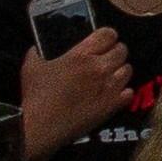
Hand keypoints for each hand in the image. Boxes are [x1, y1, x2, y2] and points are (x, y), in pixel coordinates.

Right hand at [19, 22, 135, 153]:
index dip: (107, 36)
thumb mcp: (32, 66)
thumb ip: (37, 52)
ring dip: (120, 71)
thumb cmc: (36, 95)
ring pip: (128, 70)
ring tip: (111, 76)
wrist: (41, 126)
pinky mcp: (112, 106)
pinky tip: (113, 94)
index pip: (108, 34)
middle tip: (106, 59)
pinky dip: (123, 92)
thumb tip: (37, 48)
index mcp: (82, 54)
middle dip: (115, 52)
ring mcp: (109, 87)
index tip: (102, 42)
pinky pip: (129, 92)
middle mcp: (100, 67)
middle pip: (122, 50)